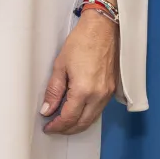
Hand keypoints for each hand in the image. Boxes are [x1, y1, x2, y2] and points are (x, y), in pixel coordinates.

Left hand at [41, 10, 117, 134]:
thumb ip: (53, 90)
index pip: (69, 118)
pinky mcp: (112, 89)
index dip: (57, 126)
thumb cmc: (80, 42)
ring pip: (92, 119)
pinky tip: (78, 112)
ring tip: (63, 123)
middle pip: (82, 123)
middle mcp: (98, 96)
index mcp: (84, 90)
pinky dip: (87, 116)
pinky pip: (99, 110)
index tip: (47, 127)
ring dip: (78, 125)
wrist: (102, 29)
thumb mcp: (60, 65)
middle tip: (54, 128)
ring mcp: (107, 94)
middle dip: (67, 129)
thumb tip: (47, 109)